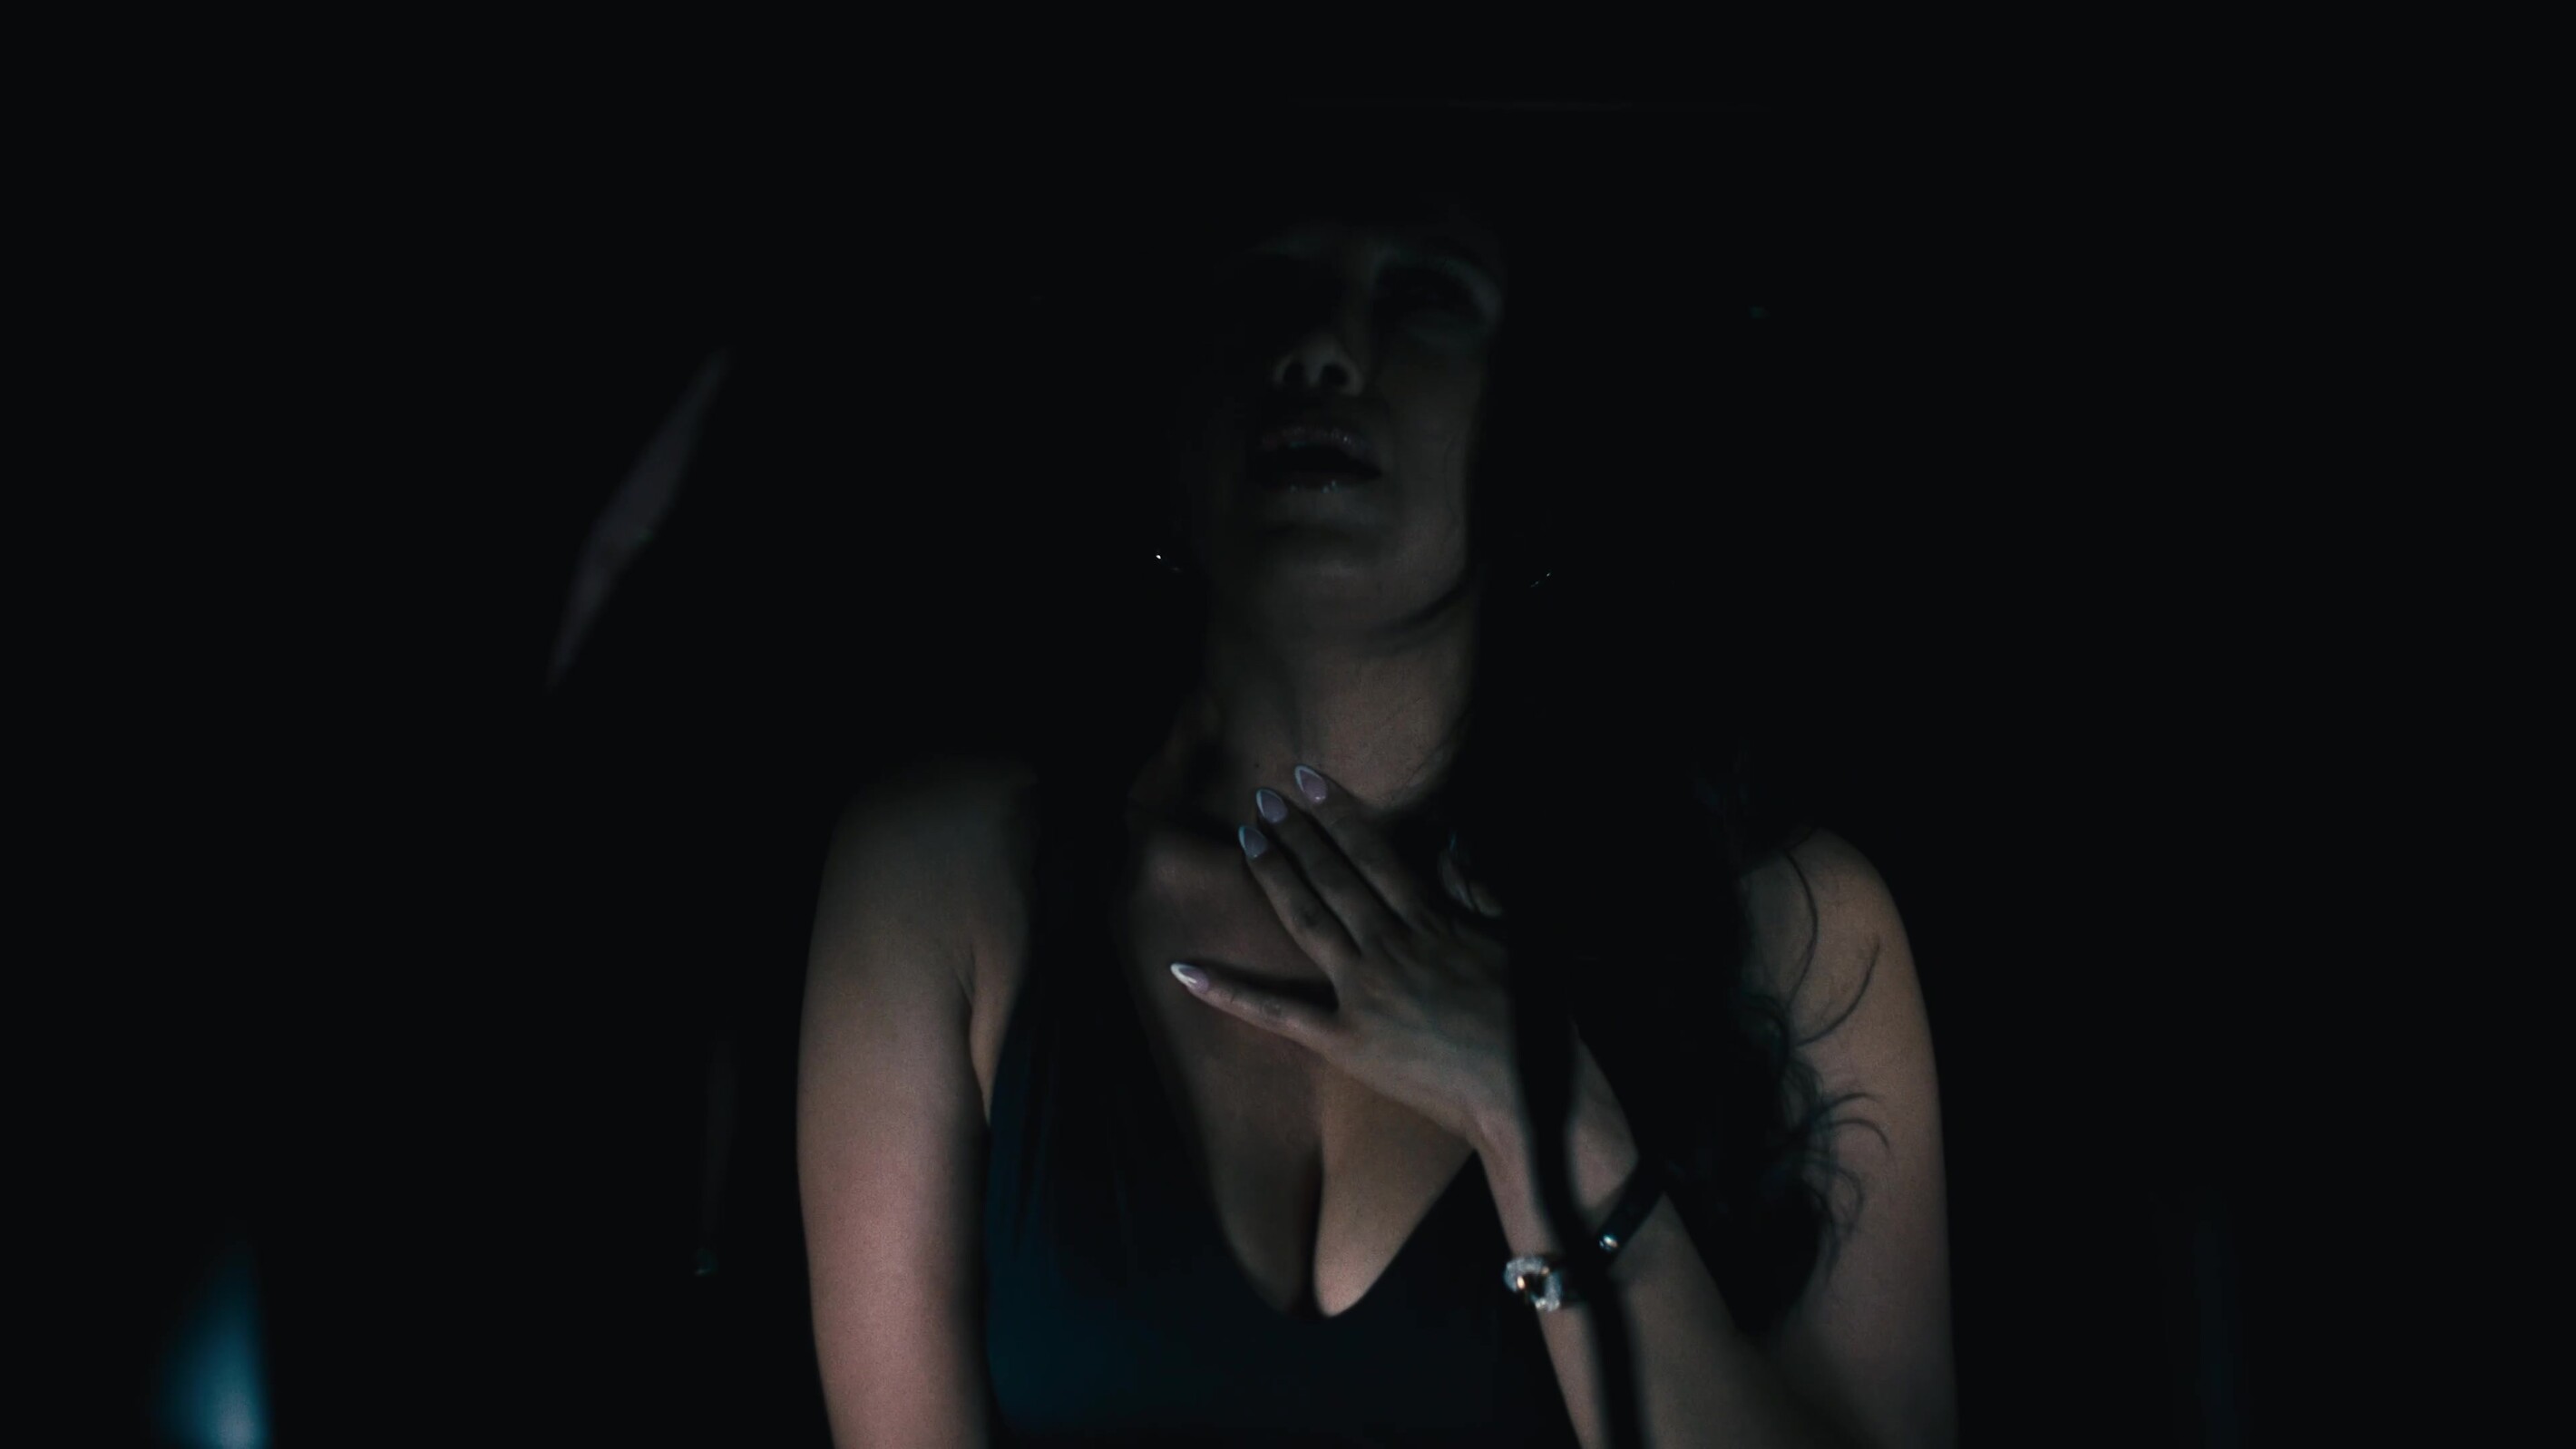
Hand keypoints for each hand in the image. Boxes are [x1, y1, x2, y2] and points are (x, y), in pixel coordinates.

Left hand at [1167, 764, 1518, 1150]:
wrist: (1532, 1096)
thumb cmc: (1537, 1018)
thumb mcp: (1518, 938)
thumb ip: (1481, 887)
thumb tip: (1451, 839)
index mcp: (1432, 919)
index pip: (1373, 852)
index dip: (1337, 811)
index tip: (1306, 778)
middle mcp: (1390, 947)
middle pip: (1333, 877)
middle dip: (1296, 833)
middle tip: (1261, 797)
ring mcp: (1363, 992)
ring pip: (1306, 921)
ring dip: (1274, 875)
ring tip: (1246, 838)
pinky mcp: (1345, 1040)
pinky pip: (1277, 1013)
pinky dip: (1228, 991)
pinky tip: (1184, 969)